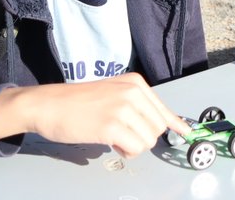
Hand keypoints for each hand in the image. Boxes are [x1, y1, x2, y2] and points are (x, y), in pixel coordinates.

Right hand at [0, 73, 190, 157]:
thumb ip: (136, 105)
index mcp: (135, 83)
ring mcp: (123, 108)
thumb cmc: (77, 102)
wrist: (48, 104)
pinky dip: (126, 151)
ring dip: (134, 146)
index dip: (175, 124)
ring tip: (115, 138)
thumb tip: (161, 124)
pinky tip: (112, 144)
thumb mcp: (112, 93)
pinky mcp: (112, 126)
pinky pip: (135, 148)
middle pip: (158, 127)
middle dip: (144, 137)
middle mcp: (133, 92)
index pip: (163, 109)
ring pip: (149, 140)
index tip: (186, 132)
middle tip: (124, 136)